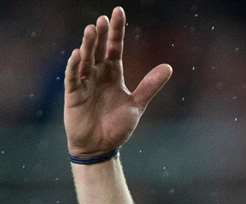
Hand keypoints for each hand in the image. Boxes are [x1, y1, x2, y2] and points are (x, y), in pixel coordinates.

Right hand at [64, 7, 171, 157]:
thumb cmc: (117, 126)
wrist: (100, 147)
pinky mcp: (73, 94)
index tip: (118, 12)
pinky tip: (78, 54)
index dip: (116, 31)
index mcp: (113, 74)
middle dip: (101, 34)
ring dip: (88, 45)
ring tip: (92, 30)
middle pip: (99, 49)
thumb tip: (169, 66)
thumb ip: (150, 85)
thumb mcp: (137, 105)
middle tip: (104, 19)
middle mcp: (97, 74)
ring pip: (85, 59)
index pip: (115, 48)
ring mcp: (84, 82)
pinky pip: (73, 77)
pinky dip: (75, 66)